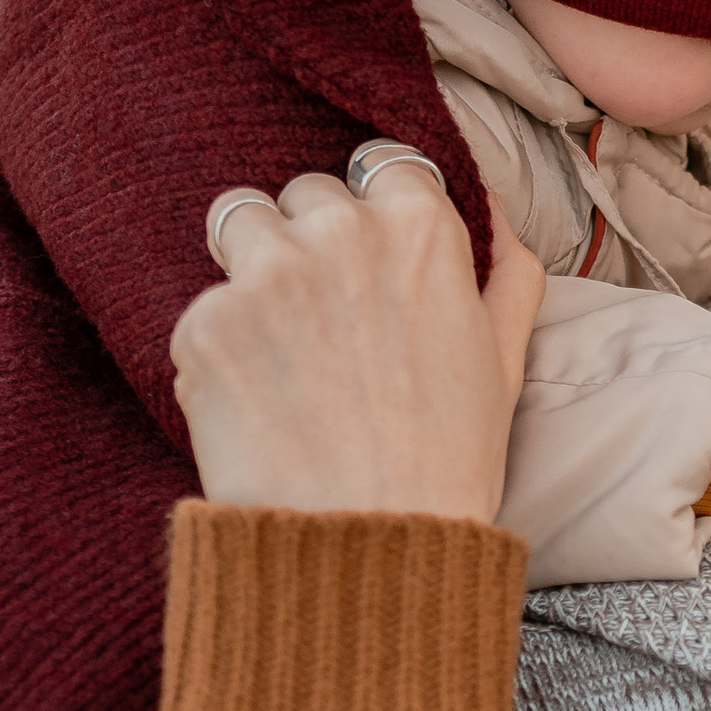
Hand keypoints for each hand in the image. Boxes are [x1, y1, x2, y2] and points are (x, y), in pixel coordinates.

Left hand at [170, 158, 546, 523]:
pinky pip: (203, 308)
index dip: (373, 209)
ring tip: (277, 342)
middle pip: (304, 193)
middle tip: (326, 316)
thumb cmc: (448, 460)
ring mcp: (264, 274)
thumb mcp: (504, 357)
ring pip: (238, 222)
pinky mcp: (204, 324)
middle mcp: (338, 231)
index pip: (379, 164)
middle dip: (309, 237)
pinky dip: (221, 347)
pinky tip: (256, 401)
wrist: (370, 546)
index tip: (370, 255)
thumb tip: (496, 215)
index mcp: (420, 227)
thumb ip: (507, 271)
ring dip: (252, 264)